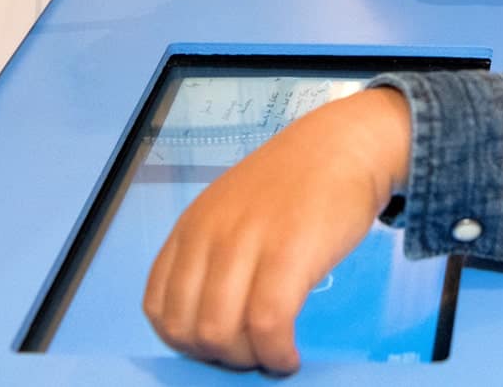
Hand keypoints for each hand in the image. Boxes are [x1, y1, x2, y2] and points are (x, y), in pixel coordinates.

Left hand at [143, 88, 410, 372]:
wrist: (344, 144)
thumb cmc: (297, 182)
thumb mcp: (234, 209)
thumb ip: (216, 254)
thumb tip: (213, 319)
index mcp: (191, 227)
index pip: (158, 308)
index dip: (185, 342)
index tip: (219, 345)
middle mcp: (210, 235)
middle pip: (187, 328)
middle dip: (217, 356)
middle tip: (251, 352)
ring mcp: (247, 243)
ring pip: (221, 333)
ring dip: (247, 359)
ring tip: (272, 354)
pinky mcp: (289, 253)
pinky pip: (268, 324)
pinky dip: (276, 354)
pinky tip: (289, 355)